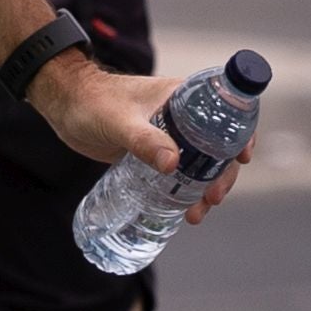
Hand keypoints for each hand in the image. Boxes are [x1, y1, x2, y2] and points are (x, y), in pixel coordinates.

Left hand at [30, 54, 247, 223]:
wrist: (65, 106)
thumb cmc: (92, 103)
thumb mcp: (120, 122)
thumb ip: (144, 141)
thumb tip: (174, 164)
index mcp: (183, 97)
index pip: (226, 110)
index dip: (242, 131)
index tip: (244, 156)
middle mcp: (182, 116)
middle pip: (217, 146)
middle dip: (222, 174)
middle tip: (214, 198)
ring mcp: (169, 135)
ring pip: (199, 164)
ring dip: (204, 188)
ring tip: (198, 214)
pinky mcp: (152, 152)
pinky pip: (178, 173)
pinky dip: (185, 190)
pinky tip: (183, 211)